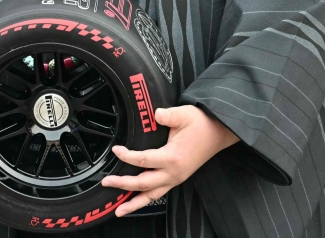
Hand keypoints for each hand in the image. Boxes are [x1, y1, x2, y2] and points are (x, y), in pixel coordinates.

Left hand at [101, 105, 238, 216]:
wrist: (218, 133)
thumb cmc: (200, 124)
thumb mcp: (184, 114)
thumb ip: (168, 115)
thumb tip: (155, 114)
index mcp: (172, 158)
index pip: (143, 159)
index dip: (127, 155)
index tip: (116, 149)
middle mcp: (173, 173)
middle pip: (143, 183)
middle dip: (123, 184)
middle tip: (106, 182)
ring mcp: (175, 178)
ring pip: (151, 195)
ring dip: (134, 203)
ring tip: (119, 210)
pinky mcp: (176, 179)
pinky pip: (159, 193)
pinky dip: (145, 200)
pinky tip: (135, 202)